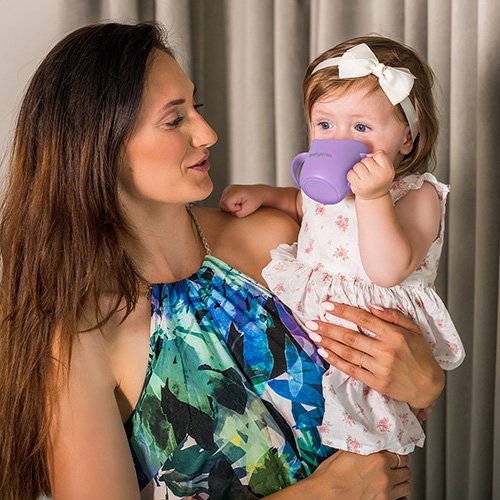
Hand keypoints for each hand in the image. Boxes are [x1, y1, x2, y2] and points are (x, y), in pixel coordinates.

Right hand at [219, 184, 263, 216]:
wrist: (259, 193)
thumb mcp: (248, 210)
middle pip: (222, 204)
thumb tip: (228, 212)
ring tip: (239, 204)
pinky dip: (229, 205)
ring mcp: (227, 189)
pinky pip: (224, 202)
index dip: (232, 209)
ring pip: (222, 203)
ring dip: (230, 207)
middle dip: (230, 208)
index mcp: (235, 191)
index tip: (241, 207)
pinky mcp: (227, 191)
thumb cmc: (255, 201)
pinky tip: (237, 203)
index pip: (225, 204)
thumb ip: (237, 214)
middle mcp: (229, 188)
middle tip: (241, 206)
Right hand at [290, 450, 410, 499]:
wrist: (325, 495)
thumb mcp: (345, 452)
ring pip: (406, 486)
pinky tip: (394, 492)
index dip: (397, 454)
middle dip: (400, 467)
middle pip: (406, 470)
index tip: (394, 454)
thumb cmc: (330, 477)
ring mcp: (385, 493)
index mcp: (378, 460)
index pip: (400, 455)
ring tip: (394, 478)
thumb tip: (367, 444)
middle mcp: (385, 477)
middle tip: (394, 466)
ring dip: (401, 481)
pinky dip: (400, 496)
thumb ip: (362, 447)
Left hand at [307, 302, 444, 408]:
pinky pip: (351, 370)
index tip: (327, 305)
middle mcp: (385, 351)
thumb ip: (393, 316)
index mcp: (394, 335)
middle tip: (311, 322)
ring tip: (313, 335)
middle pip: (350, 336)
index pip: (363, 318)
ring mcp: (380, 368)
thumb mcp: (413, 330)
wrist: (429, 386)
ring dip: (328, 344)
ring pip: (348, 353)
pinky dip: (336, 361)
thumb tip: (371, 306)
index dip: (343, 311)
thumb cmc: (420, 355)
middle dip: (328, 328)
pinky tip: (324, 353)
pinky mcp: (376, 382)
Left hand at [347, 150, 394, 199]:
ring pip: (357, 166)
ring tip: (362, 175)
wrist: (375, 197)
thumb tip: (367, 155)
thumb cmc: (379, 179)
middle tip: (368, 172)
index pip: (379, 154)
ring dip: (357, 169)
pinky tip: (357, 179)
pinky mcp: (358, 187)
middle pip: (366, 160)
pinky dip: (352, 175)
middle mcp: (379, 176)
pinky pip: (350, 174)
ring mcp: (368, 182)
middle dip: (365, 164)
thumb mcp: (386, 167)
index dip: (375, 158)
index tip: (375, 165)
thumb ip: (380, 156)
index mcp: (388, 170)